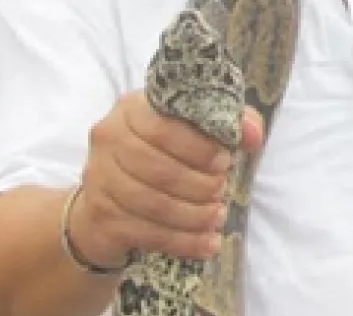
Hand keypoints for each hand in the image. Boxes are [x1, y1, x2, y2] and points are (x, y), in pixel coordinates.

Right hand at [68, 90, 264, 263]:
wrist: (110, 200)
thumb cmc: (159, 156)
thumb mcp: (191, 130)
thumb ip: (228, 122)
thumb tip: (253, 134)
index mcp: (132, 109)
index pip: (163, 127)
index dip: (198, 148)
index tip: (224, 162)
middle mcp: (108, 138)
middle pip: (157, 168)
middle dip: (198, 185)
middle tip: (221, 192)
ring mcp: (99, 177)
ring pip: (151, 203)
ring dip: (192, 215)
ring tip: (216, 217)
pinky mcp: (100, 215)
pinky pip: (146, 232)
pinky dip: (182, 242)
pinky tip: (206, 244)